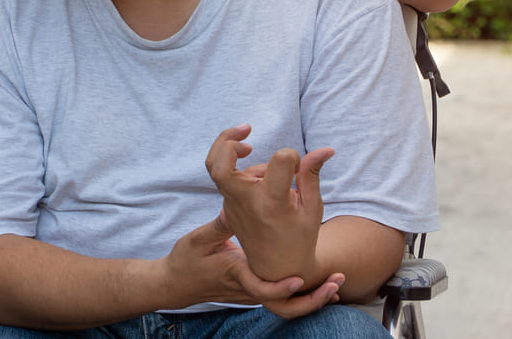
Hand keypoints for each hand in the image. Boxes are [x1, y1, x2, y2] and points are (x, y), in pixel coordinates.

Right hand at [165, 213, 340, 316]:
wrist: (175, 285)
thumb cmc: (185, 262)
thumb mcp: (199, 241)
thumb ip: (220, 226)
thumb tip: (232, 207)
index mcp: (236, 273)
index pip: (261, 289)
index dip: (281, 288)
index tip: (298, 279)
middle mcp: (246, 287)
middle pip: (284, 304)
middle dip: (312, 298)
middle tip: (336, 284)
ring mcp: (250, 291)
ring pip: (286, 304)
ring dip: (312, 297)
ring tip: (336, 285)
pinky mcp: (252, 288)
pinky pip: (281, 296)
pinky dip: (301, 292)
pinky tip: (319, 282)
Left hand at [204, 125, 332, 285]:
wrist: (277, 270)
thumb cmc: (300, 236)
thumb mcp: (312, 207)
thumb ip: (311, 174)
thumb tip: (326, 149)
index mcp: (272, 202)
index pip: (280, 159)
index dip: (293, 156)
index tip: (299, 167)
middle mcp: (247, 203)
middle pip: (218, 162)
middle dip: (227, 139)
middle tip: (246, 131)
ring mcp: (232, 206)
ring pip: (223, 167)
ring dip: (243, 158)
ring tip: (273, 175)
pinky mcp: (227, 207)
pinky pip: (230, 180)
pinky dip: (243, 172)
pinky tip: (264, 182)